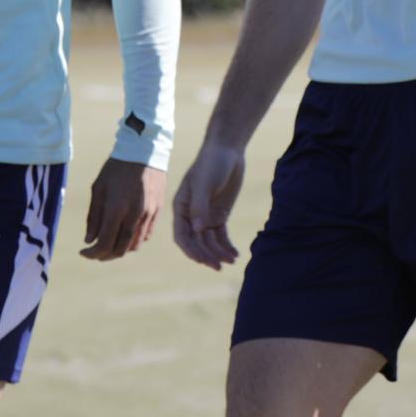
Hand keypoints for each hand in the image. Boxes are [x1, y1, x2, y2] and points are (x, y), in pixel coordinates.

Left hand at [80, 157, 165, 260]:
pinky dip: (133, 240)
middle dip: (104, 255)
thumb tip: (89, 239)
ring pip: (134, 245)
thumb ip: (94, 216)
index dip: (91, 253)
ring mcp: (148, 214)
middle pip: (120, 250)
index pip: (104, 244)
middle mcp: (134, 215)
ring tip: (110, 243)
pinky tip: (124, 232)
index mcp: (116, 209)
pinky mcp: (158, 211)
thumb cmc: (117, 167)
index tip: (83, 251)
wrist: (145, 150)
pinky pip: (146, 235)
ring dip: (120, 249)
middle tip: (95, 252)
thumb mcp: (98, 188)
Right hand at [171, 139, 245, 269]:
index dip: (191, 250)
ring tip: (231, 261)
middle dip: (207, 255)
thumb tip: (198, 229)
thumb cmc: (211, 163)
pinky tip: (234, 254)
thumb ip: (200, 206)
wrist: (227, 150)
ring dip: (218, 252)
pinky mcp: (219, 214)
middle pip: (197, 242)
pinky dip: (226, 245)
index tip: (202, 260)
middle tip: (219, 266)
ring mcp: (205, 216)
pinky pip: (221, 235)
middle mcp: (191, 215)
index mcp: (181, 208)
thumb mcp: (204, 183)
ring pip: (210, 241)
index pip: (182, 235)